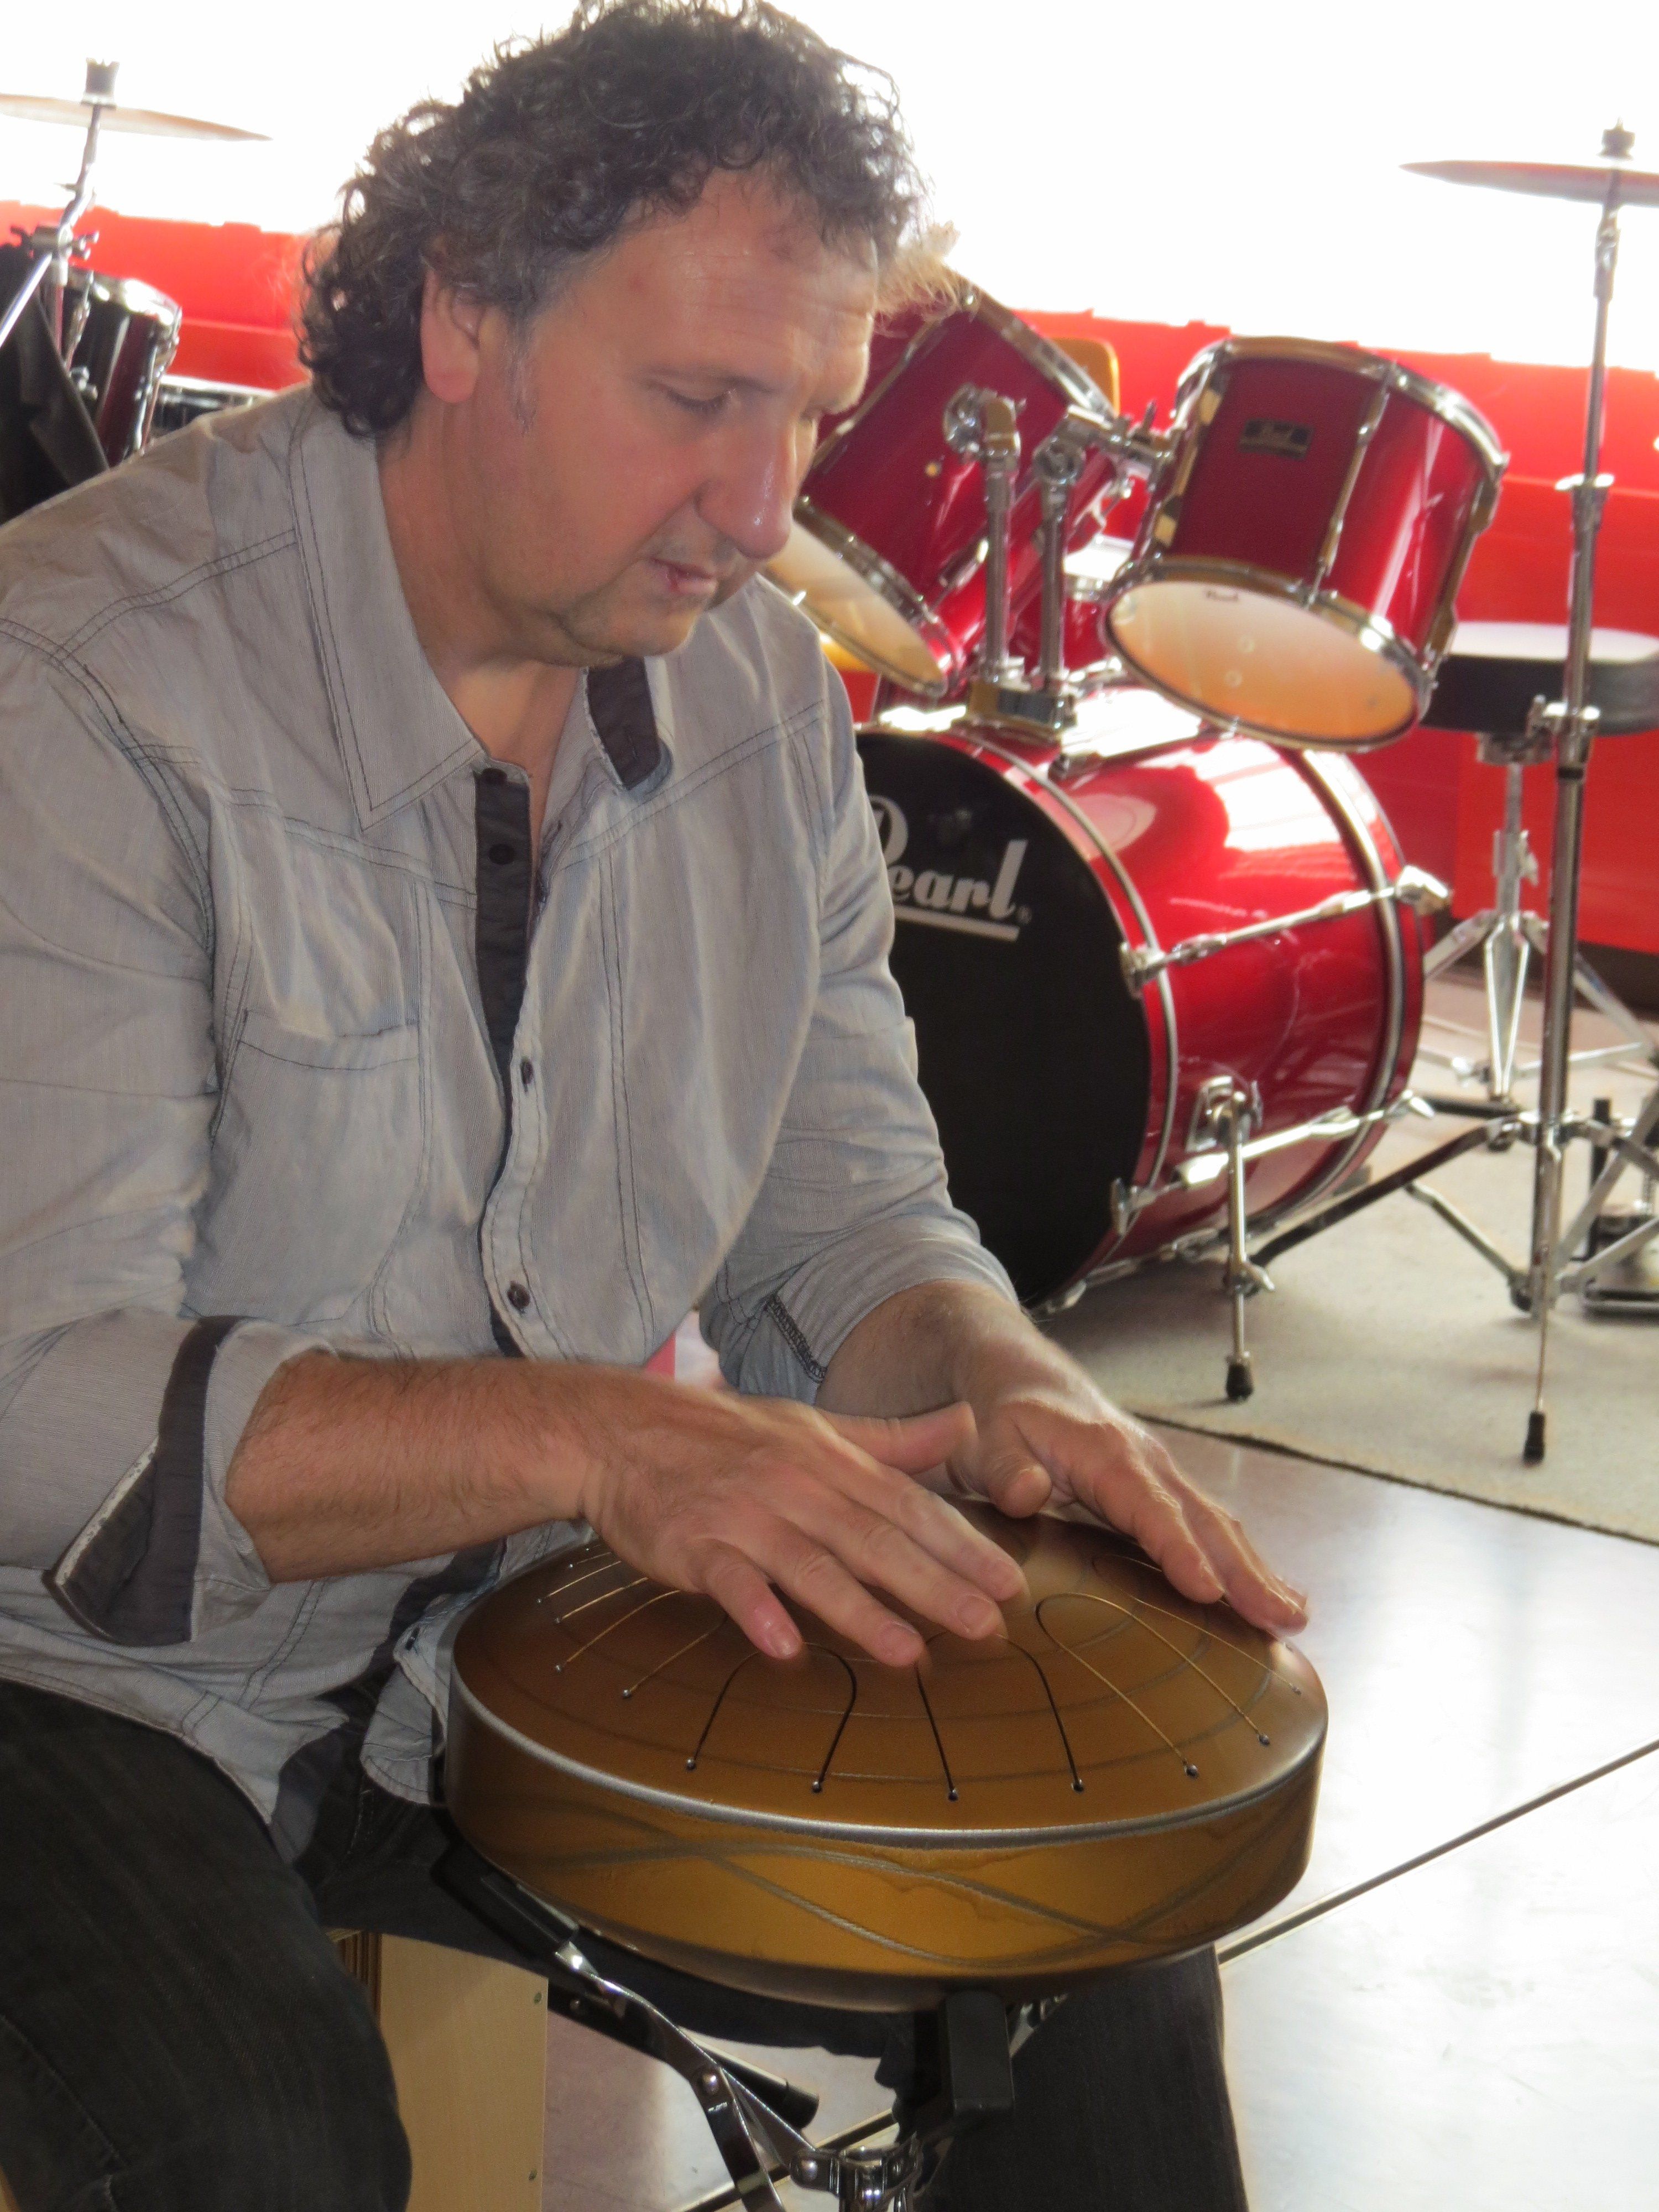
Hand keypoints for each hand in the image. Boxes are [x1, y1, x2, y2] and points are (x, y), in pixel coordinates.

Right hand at [573, 1376, 1027, 1666]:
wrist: (622, 1430)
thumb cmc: (725, 1434)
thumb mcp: (814, 1425)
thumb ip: (891, 1439)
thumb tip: (965, 1423)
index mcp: (831, 1461)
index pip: (908, 1507)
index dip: (961, 1545)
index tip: (1009, 1583)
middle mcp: (796, 1486)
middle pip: (874, 1540)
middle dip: (934, 1584)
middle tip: (986, 1625)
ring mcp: (745, 1517)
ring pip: (812, 1565)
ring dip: (861, 1610)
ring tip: (909, 1652)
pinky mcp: (695, 1545)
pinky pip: (730, 1581)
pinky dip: (756, 1610)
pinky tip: (783, 1645)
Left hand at [936, 1374, 1306, 1636]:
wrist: (1020, 1376)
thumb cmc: (1003, 1413)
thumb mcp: (986, 1437)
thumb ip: (1003, 1466)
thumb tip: (1027, 1492)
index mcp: (1107, 1453)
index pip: (1151, 1507)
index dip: (1179, 1549)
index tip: (1208, 1591)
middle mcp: (1147, 1463)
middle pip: (1205, 1520)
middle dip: (1246, 1571)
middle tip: (1284, 1620)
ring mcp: (1160, 1476)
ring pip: (1217, 1525)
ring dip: (1256, 1571)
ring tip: (1293, 1618)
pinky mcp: (1162, 1490)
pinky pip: (1207, 1527)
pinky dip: (1241, 1562)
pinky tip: (1266, 1597)